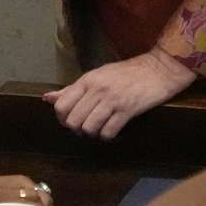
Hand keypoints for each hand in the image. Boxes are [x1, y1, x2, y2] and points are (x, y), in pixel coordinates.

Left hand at [42, 47, 194, 139]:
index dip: (63, 118)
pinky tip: (112, 130)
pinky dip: (108, 136)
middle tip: (87, 127)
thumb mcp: (97, 75)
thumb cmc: (126, 72)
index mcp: (87, 79)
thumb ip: (73, 89)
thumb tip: (47, 99)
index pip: (61, 105)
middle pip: (73, 120)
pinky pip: (108, 132)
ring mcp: (112, 99)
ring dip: (93, 133)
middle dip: (77, 129)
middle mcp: (97, 89)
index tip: (72, 120)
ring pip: (89, 128)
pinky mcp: (127, 109)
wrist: (158, 69)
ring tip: (100, 128)